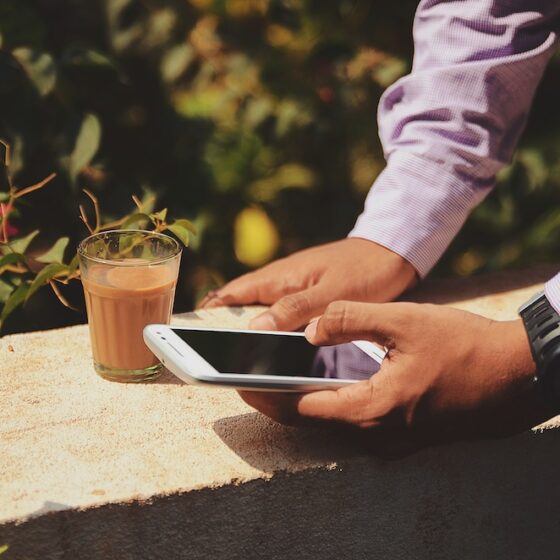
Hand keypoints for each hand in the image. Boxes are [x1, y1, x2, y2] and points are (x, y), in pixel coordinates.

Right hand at [199, 238, 416, 330]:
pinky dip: (268, 325)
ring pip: (259, 307)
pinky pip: (278, 310)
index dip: (209, 311)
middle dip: (221, 323)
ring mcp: (292, 285)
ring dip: (244, 326)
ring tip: (232, 353)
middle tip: (207, 351)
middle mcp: (280, 280)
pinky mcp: (306, 291)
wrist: (392, 253)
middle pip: (240, 303)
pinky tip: (271, 343)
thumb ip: (294, 309)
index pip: (232, 294)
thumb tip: (254, 327)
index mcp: (279, 277)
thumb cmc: (364, 272)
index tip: (188, 331)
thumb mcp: (331, 294)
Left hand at [239, 301, 549, 440]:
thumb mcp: (402, 320)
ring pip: (331, 421)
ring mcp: (391, 434)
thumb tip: (309, 330)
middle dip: (275, 400)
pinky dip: (326, 401)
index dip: (266, 394)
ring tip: (271, 377)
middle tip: (245, 379)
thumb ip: (349, 319)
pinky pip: (352, 418)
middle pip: (311, 420)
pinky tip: (316, 380)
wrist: (512, 370)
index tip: (237, 382)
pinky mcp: (400, 426)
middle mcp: (378, 431)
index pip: (303, 408)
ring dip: (299, 401)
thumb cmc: (461, 344)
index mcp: (373, 408)